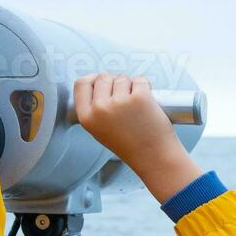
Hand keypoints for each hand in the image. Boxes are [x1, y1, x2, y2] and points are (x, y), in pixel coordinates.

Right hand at [74, 74, 202, 202]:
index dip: (92, 80)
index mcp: (87, 118)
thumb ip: (95, 108)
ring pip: (122, 78)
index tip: (103, 83)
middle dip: (115, 83)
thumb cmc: (130, 144)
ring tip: (137, 108)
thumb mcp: (100, 129)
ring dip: (131, 87)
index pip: (81, 84)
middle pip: (103, 77)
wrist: (154, 157)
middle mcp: (100, 109)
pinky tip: (147, 103)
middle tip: (125, 101)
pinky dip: (146, 87)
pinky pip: (139, 79)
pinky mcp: (140, 97)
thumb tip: (98, 81)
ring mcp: (120, 102)